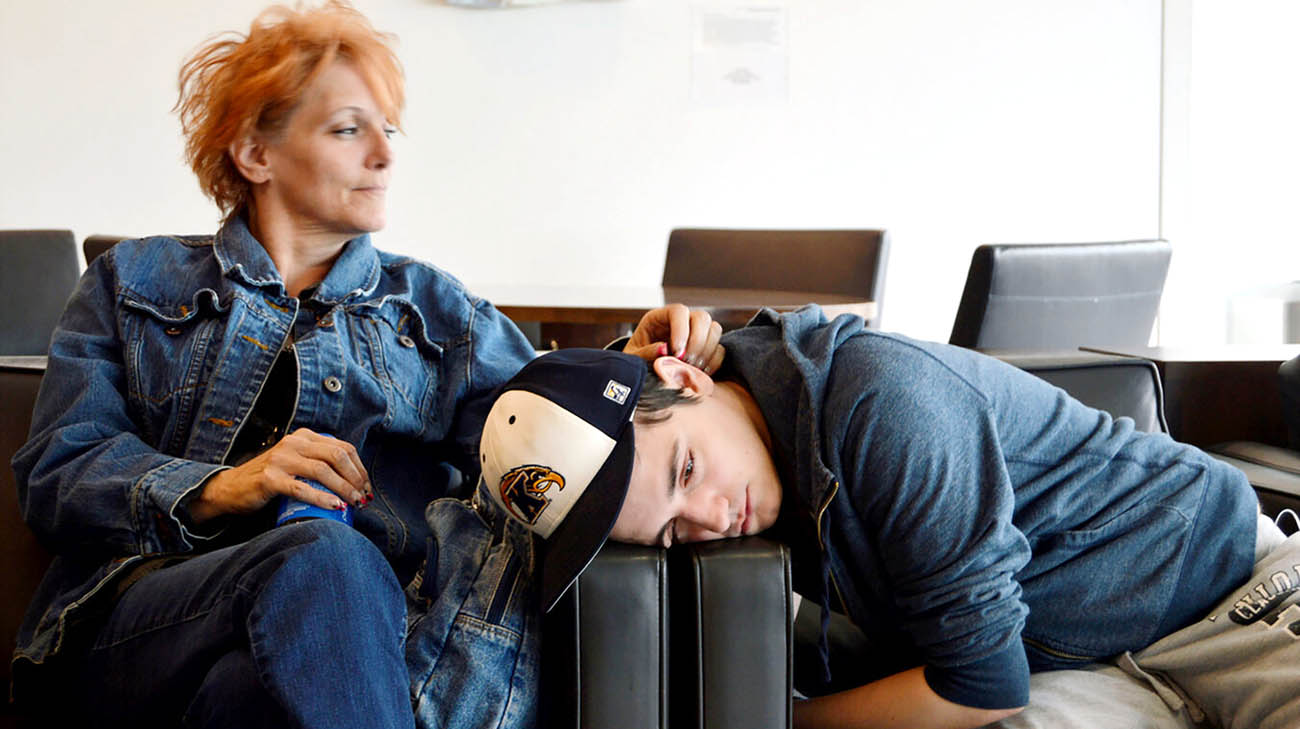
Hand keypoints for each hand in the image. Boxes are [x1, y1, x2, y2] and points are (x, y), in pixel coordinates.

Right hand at [187, 428, 370, 523]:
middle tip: (363, 497)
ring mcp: (281, 459)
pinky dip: (322, 498)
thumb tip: (355, 482)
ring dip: (344, 488)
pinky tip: (335, 506)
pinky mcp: (270, 478)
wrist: (231, 488)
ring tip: (354, 503)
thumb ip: (319, 462)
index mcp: (304, 436)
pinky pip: (302, 488)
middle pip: (337, 455)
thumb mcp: (296, 461)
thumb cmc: (270, 478)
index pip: (343, 447)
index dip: (359, 468)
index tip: (366, 487)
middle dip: (356, 477)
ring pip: (323, 470)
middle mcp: (293, 443)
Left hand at [624, 303, 724, 374]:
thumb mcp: (633, 359)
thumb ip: (645, 353)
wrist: (644, 374)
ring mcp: (696, 334)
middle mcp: (681, 322)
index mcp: (660, 318)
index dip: (681, 330)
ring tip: (692, 369)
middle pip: (702, 317)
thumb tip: (663, 349)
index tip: (676, 353)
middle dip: (697, 342)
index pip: (678, 311)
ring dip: (706, 351)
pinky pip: (720, 349)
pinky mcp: (706, 349)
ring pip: (715, 330)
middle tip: (686, 363)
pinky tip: (699, 373)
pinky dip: (713, 362)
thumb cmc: (636, 363)